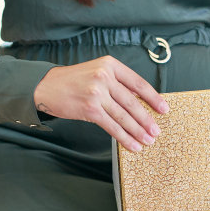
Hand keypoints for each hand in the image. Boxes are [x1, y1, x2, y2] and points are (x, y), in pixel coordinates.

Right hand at [34, 56, 168, 151]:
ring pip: (124, 116)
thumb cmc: (73, 81)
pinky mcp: (90, 109)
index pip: (138, 83)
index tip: (164, 109)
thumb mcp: (97, 72)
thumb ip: (117, 83)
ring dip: (138, 131)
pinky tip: (132, 145)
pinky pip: (112, 126)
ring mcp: (97, 92)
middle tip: (156, 131)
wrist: (46, 86)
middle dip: (147, 119)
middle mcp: (105, 76)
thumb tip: (140, 102)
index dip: (153, 98)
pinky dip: (124, 137)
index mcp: (110, 65)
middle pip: (132, 102)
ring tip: (148, 141)